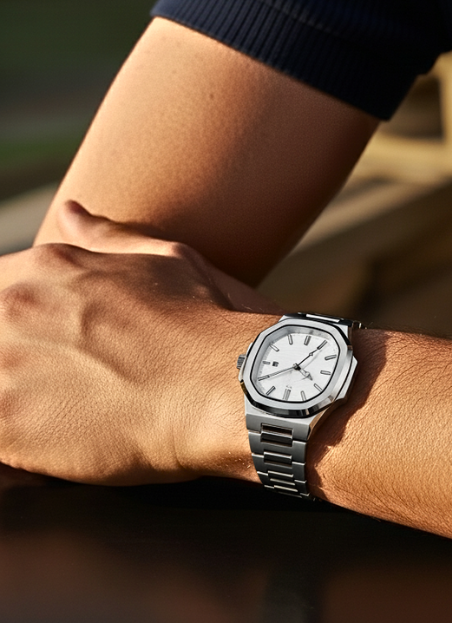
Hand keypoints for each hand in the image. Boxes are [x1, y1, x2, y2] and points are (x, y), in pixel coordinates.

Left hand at [0, 202, 271, 484]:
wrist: (224, 386)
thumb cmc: (204, 321)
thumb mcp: (164, 259)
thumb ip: (106, 237)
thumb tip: (70, 211)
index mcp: (45, 269)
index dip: (19, 324)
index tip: (48, 346)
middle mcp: (13, 310)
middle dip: (17, 359)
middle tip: (67, 381)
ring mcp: (5, 369)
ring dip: (15, 397)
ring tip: (63, 411)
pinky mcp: (9, 429)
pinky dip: (17, 445)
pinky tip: (54, 444)